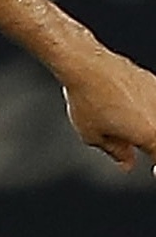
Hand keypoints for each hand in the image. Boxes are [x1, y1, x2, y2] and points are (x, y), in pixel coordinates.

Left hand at [64, 47, 155, 171]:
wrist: (87, 66)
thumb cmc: (88, 102)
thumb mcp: (95, 136)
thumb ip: (117, 152)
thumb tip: (128, 164)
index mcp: (149, 133)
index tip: (153, 170)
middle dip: (152, 145)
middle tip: (136, 148)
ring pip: (155, 118)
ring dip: (147, 128)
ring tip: (121, 125)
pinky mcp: (153, 81)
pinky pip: (153, 103)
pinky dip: (147, 111)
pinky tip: (126, 110)